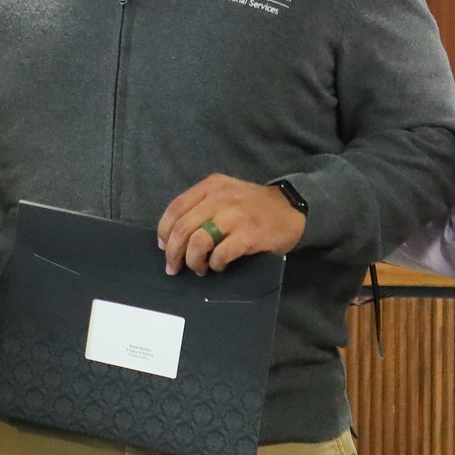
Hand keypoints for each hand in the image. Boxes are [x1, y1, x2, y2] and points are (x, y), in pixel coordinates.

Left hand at [157, 175, 306, 275]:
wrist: (291, 209)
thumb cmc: (253, 206)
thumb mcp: (226, 194)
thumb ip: (201, 207)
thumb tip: (172, 236)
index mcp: (211, 186)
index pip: (175, 208)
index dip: (164, 231)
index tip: (163, 246)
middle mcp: (220, 198)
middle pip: (183, 228)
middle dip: (173, 252)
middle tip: (174, 267)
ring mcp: (235, 216)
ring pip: (198, 242)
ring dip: (193, 261)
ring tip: (199, 268)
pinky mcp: (249, 234)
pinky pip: (221, 254)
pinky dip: (216, 264)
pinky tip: (219, 266)